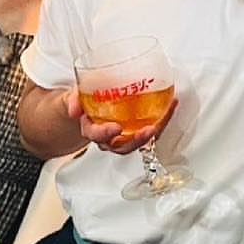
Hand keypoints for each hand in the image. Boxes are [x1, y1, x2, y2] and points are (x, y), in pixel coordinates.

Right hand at [63, 87, 178, 155]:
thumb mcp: (72, 98)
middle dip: (136, 140)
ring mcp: (124, 137)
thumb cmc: (82, 104)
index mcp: (92, 130)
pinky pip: (149, 130)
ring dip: (153, 133)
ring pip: (138, 141)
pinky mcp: (136, 131)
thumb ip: (73, 101)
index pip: (97, 135)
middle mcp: (109, 138)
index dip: (106, 133)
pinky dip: (161, 119)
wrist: (87, 109)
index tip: (115, 128)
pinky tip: (171, 105)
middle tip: (149, 130)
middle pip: (122, 145)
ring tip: (164, 120)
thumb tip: (75, 109)